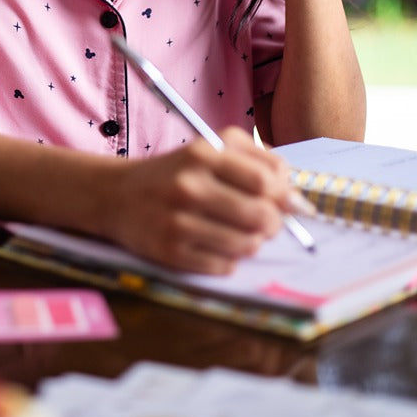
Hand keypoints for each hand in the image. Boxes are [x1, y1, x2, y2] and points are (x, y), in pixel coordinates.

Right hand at [104, 127, 293, 273]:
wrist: (118, 195)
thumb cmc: (176, 172)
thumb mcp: (210, 149)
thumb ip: (257, 162)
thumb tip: (298, 200)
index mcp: (202, 154)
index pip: (265, 181)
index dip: (284, 195)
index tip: (288, 202)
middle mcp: (189, 186)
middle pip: (261, 216)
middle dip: (273, 223)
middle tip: (266, 221)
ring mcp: (178, 221)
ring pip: (246, 245)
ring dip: (251, 242)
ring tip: (238, 232)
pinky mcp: (170, 252)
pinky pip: (224, 266)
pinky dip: (228, 259)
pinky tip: (214, 244)